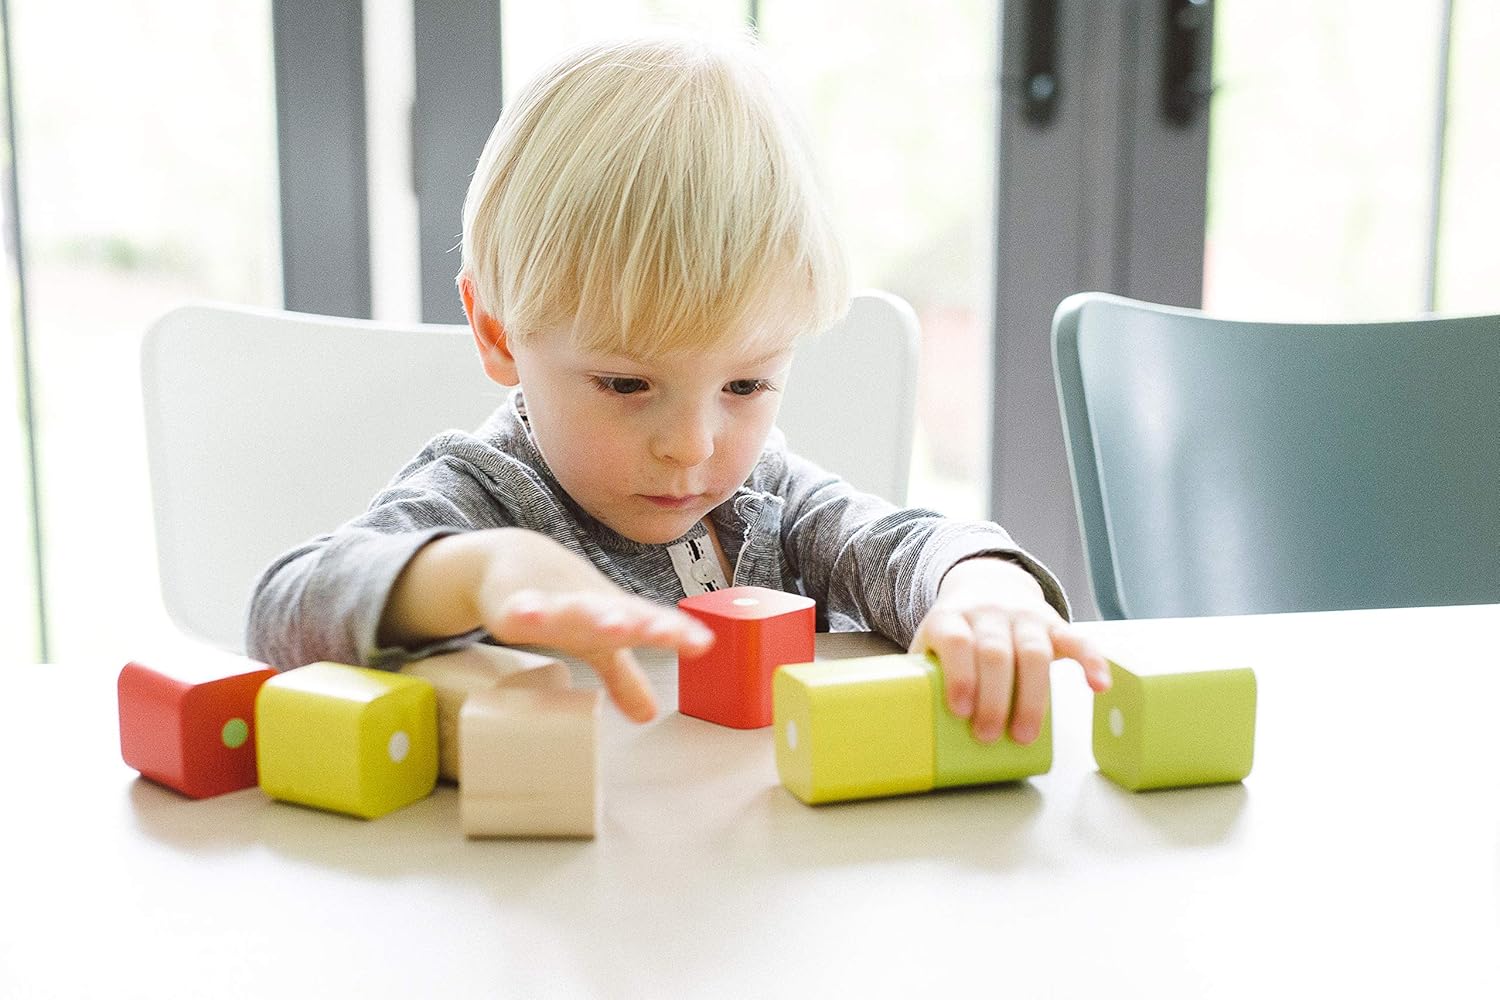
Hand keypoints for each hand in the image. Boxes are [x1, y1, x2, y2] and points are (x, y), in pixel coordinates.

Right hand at [476, 566, 713, 724]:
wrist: (512, 556)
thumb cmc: (563, 599)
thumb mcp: (597, 645)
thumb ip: (624, 678)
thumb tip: (649, 713)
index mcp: (615, 614)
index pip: (650, 623)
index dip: (676, 633)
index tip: (701, 642)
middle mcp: (590, 606)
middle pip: (620, 616)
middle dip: (642, 624)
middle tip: (663, 632)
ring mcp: (554, 604)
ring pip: (576, 610)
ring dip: (595, 616)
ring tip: (614, 625)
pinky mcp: (515, 605)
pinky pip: (521, 611)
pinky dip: (525, 613)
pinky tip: (527, 616)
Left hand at [909, 557, 1110, 744]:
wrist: (985, 585)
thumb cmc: (956, 631)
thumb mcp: (930, 642)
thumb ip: (923, 673)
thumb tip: (906, 724)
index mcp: (952, 617)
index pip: (957, 641)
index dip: (959, 674)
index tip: (959, 710)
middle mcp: (989, 613)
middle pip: (995, 653)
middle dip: (994, 698)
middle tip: (989, 736)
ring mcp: (1024, 617)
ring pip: (1034, 652)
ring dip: (1032, 697)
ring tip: (1024, 735)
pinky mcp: (1054, 624)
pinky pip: (1078, 639)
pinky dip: (1092, 662)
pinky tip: (1099, 686)